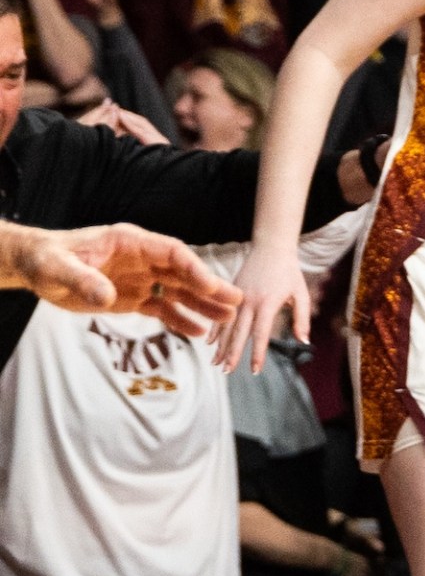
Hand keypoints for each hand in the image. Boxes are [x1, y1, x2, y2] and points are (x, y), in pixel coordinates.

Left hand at [17, 222, 240, 335]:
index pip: (171, 252)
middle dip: (210, 287)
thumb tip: (106, 296)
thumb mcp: (58, 267)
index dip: (194, 268)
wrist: (36, 267)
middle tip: (237, 301)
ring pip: (179, 291)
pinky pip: (163, 309)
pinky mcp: (134, 298)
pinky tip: (198, 332)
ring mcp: (140, 279)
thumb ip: (82, 279)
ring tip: (227, 319)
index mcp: (130, 242)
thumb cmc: (47, 259)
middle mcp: (141, 259)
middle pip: (184, 272)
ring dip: (202, 304)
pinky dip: (180, 320)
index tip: (212, 286)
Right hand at [219, 239, 313, 372]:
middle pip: (239, 332)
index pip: (261, 333)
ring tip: (216, 364)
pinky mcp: (231, 292)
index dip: (257, 353)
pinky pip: (220, 314)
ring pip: (226, 325)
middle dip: (233, 353)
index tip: (255, 370)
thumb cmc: (290, 273)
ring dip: (221, 345)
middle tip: (227, 372)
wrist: (271, 249)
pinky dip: (215, 329)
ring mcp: (237, 296)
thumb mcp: (302, 294)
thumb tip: (304, 341)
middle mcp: (249, 301)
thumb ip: (302, 318)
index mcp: (267, 303)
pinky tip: (210, 343)